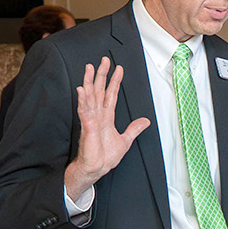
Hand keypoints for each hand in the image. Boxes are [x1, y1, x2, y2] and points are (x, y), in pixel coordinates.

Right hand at [63, 57, 149, 201]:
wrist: (97, 168)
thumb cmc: (105, 156)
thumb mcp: (125, 140)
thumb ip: (134, 129)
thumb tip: (145, 121)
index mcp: (106, 117)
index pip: (111, 94)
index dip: (115, 81)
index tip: (118, 69)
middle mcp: (98, 115)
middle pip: (99, 90)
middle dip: (101, 75)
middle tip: (103, 60)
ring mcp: (91, 120)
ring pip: (90, 96)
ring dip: (89, 81)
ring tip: (89, 68)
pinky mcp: (87, 127)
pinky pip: (84, 111)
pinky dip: (83, 100)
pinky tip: (82, 89)